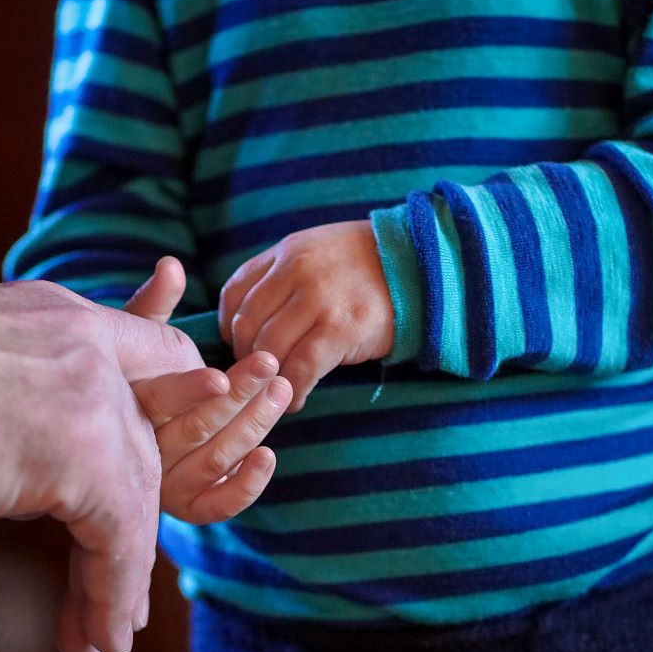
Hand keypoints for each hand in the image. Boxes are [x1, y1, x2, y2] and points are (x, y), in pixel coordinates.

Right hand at [0, 281, 204, 651]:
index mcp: (54, 314)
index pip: (155, 358)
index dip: (164, 424)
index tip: (153, 484)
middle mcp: (86, 346)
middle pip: (144, 449)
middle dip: (131, 527)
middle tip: (112, 591)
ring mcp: (91, 399)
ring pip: (137, 504)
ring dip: (120, 581)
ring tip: (102, 637)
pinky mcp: (81, 458)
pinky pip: (119, 543)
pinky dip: (111, 598)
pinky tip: (95, 638)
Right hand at [124, 258, 287, 523]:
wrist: (113, 435)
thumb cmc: (132, 374)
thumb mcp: (135, 339)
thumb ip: (152, 307)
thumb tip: (171, 265)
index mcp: (126, 410)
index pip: (157, 402)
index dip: (188, 390)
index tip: (220, 375)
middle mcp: (142, 452)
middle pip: (195, 429)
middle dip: (237, 397)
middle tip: (271, 365)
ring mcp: (165, 483)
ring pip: (214, 460)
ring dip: (252, 426)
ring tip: (281, 391)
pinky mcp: (188, 507)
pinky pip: (217, 506)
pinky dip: (246, 485)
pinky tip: (269, 456)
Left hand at [218, 220, 394, 411]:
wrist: (423, 267)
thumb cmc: (368, 268)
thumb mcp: (319, 254)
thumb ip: (284, 276)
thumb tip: (251, 318)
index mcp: (287, 252)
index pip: (234, 293)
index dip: (229, 326)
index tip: (240, 346)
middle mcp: (297, 271)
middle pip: (247, 325)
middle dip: (246, 358)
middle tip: (260, 376)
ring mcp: (318, 299)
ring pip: (269, 349)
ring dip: (268, 379)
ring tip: (277, 391)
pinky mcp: (341, 328)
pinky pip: (300, 368)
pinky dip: (293, 389)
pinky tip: (296, 399)